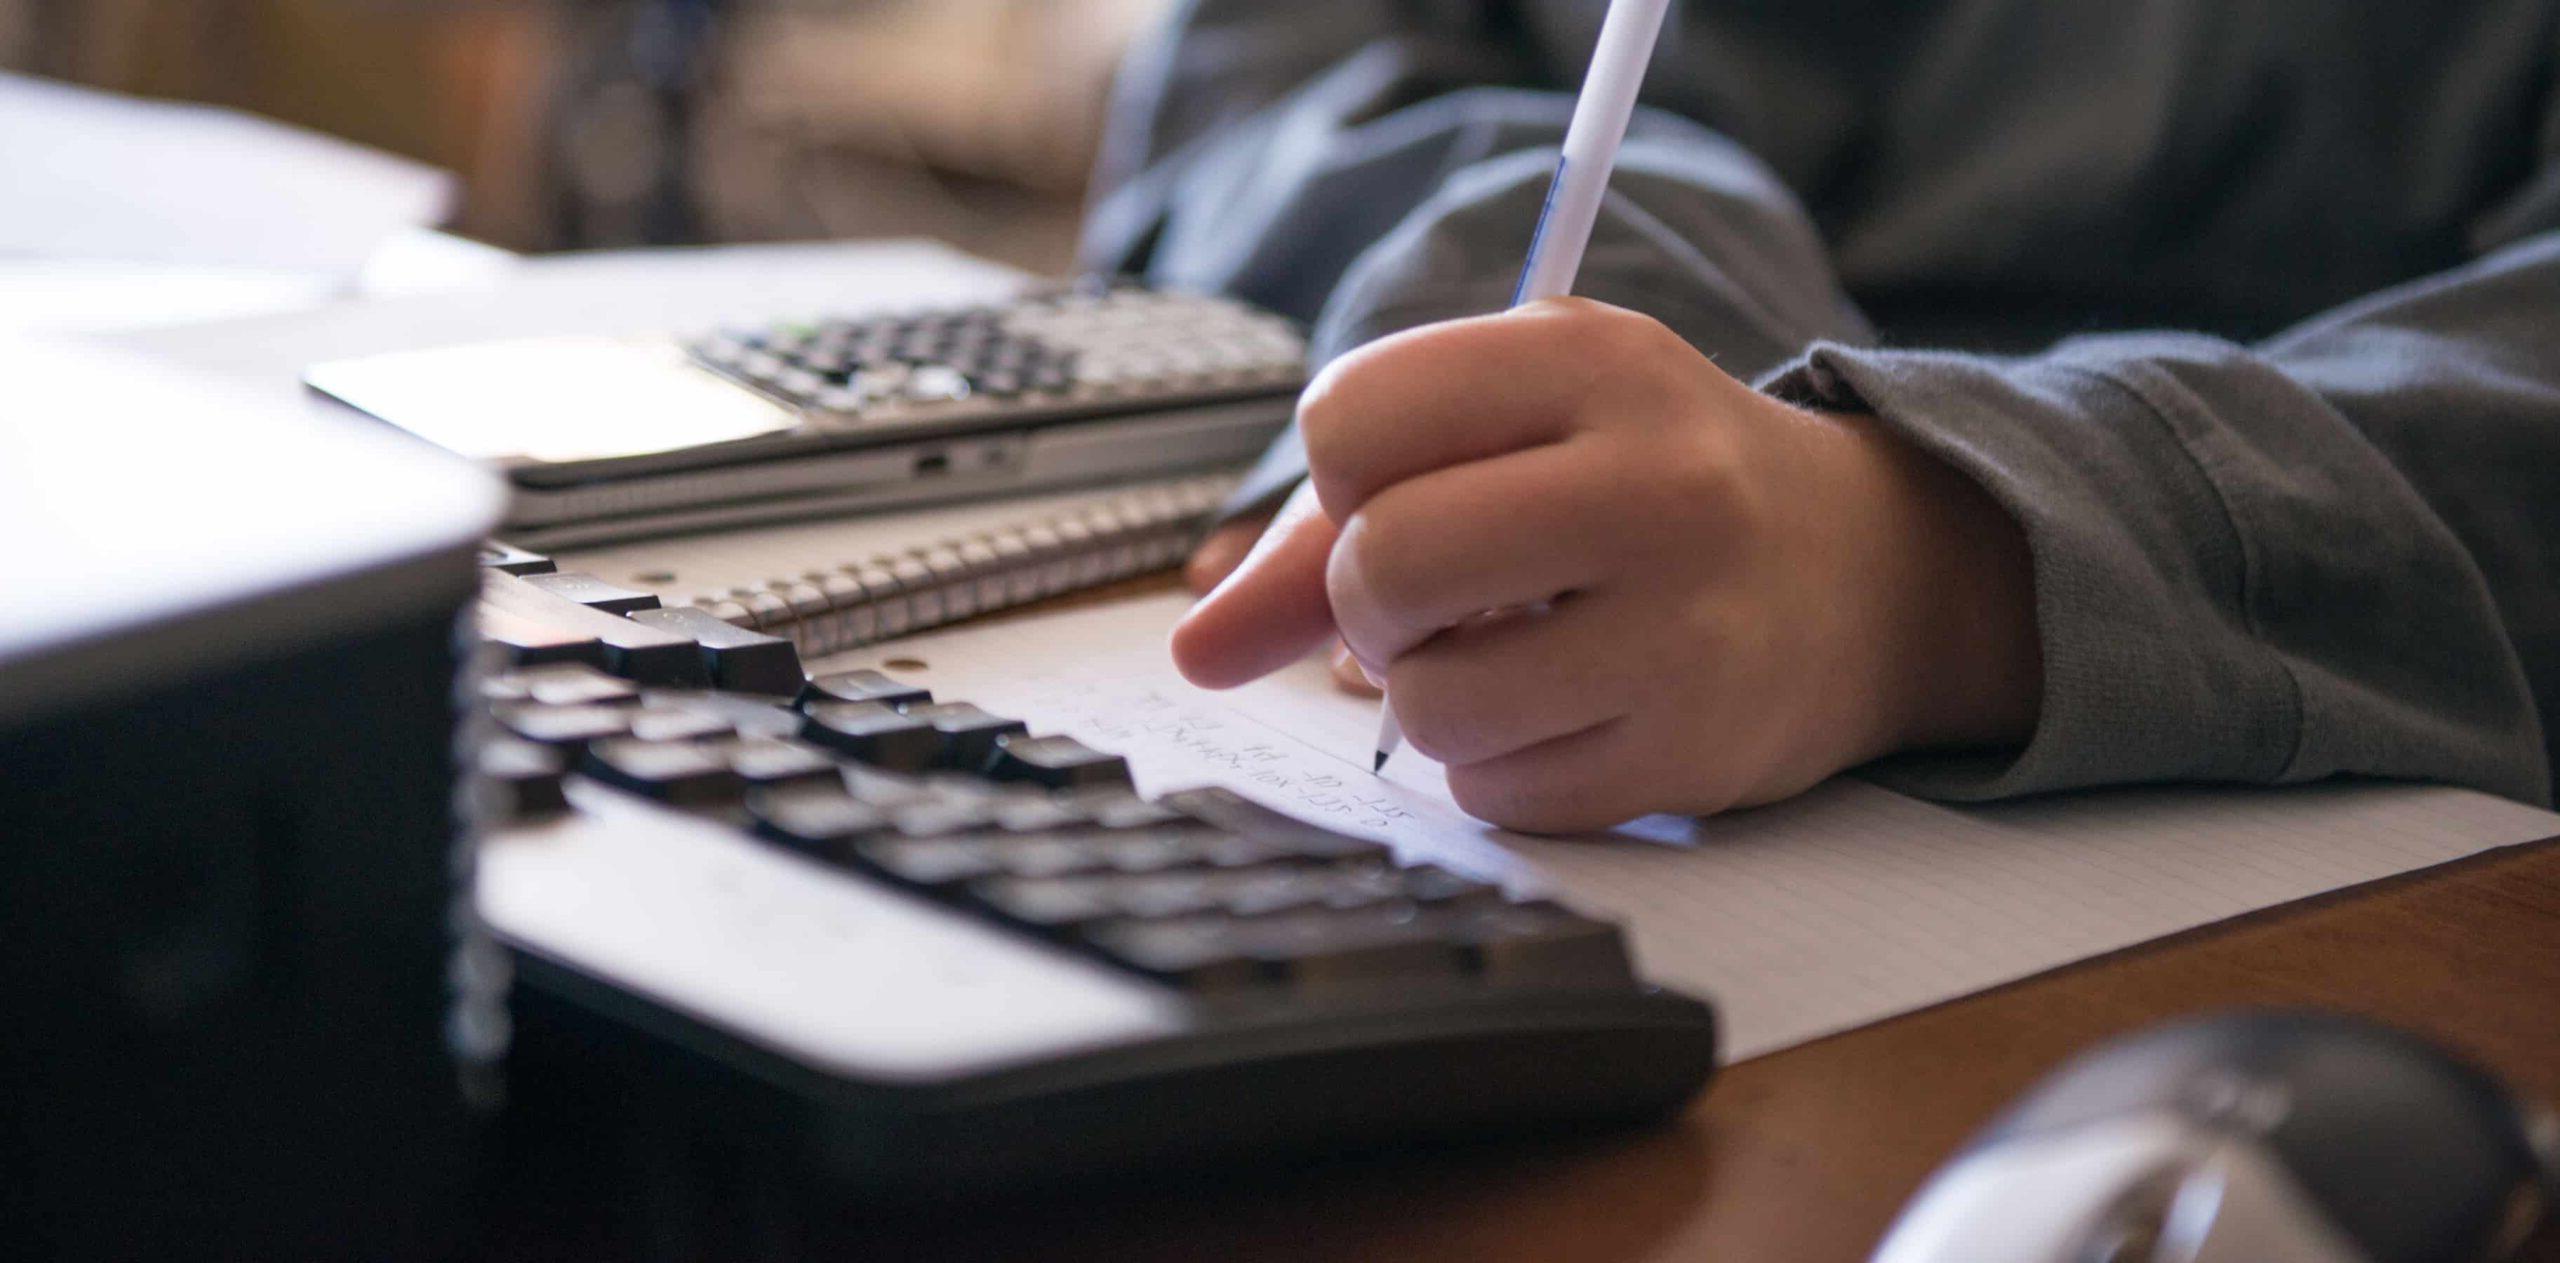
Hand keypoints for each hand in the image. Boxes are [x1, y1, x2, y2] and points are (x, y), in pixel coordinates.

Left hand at [1173, 299, 2039, 831]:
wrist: (1858, 575)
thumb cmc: (1638, 485)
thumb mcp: (1512, 431)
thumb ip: (1331, 526)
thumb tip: (1194, 647)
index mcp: (1591, 359)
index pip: (1352, 417)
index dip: (1341, 475)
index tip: (1396, 486)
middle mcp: (1655, 482)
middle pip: (1385, 563)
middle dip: (1367, 599)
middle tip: (1422, 596)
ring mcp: (1686, 628)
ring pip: (1426, 703)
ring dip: (1426, 696)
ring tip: (1499, 654)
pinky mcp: (1693, 755)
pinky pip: (1494, 790)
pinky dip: (1495, 763)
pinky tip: (1565, 709)